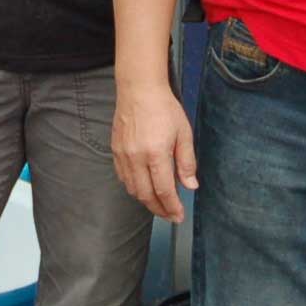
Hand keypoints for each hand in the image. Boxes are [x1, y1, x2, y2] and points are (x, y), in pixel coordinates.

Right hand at [112, 86, 199, 222]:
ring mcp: (123, 155)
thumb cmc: (164, 108)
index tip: (179, 216)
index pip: (164, 190)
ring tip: (159, 203)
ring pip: (133, 189)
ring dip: (146, 200)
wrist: (139, 89)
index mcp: (156, 153)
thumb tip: (190, 186)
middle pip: (146, 195)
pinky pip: (123, 178)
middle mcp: (136, 158)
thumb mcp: (183, 133)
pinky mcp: (115, 151)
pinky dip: (134, 187)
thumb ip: (187, 162)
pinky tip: (144, 187)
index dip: (172, 207)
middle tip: (170, 215)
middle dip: (159, 209)